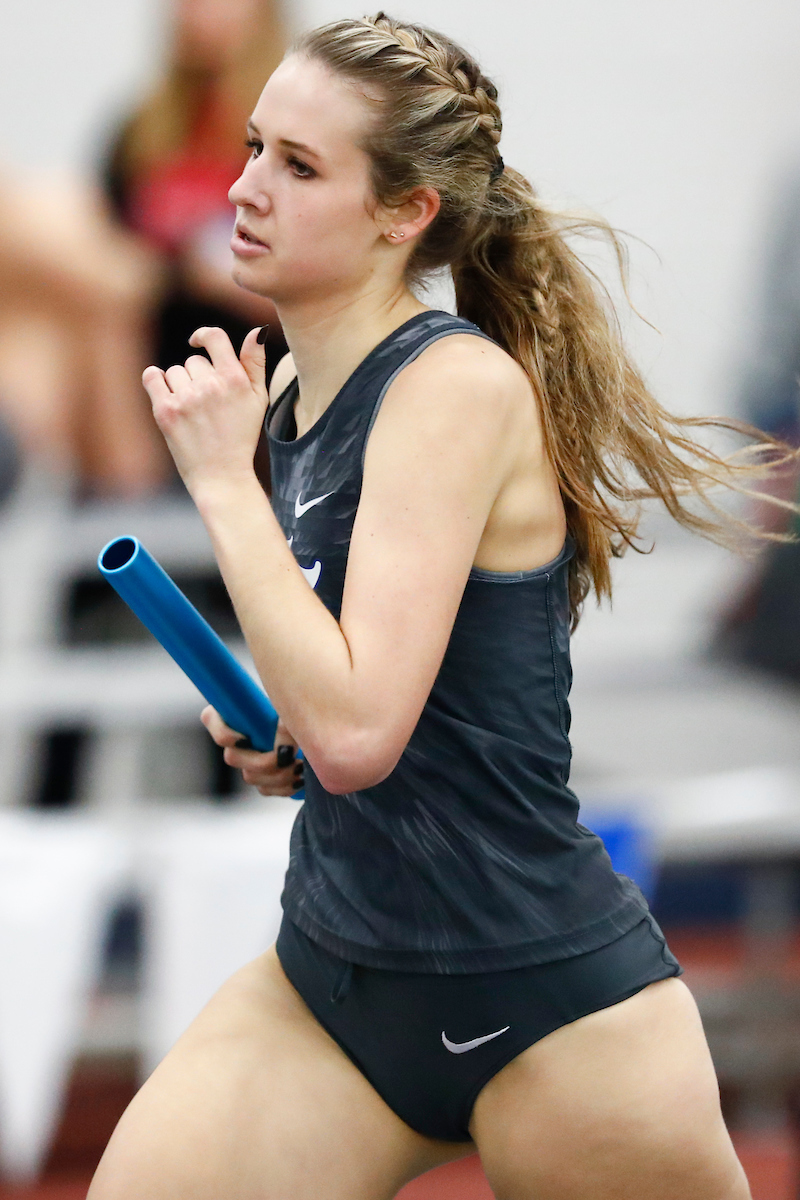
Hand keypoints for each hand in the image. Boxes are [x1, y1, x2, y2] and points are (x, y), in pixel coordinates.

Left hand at [142, 326, 266, 495]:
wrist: (222, 476)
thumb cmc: (241, 436)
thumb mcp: (259, 400)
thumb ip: (255, 363)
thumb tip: (257, 330)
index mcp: (235, 380)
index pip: (214, 337)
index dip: (203, 335)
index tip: (197, 341)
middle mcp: (211, 386)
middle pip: (194, 360)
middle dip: (198, 377)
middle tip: (207, 406)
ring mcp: (187, 398)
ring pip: (175, 372)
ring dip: (180, 386)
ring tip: (192, 412)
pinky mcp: (166, 411)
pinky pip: (153, 377)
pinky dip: (156, 382)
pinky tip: (166, 395)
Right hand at [201, 706, 302, 796]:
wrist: (317, 718)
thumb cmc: (300, 704)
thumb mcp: (290, 705)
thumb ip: (284, 717)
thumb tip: (283, 737)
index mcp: (233, 708)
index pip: (209, 718)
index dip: (225, 734)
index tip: (247, 739)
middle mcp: (235, 734)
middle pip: (233, 757)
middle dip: (262, 762)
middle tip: (289, 756)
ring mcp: (246, 757)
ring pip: (250, 777)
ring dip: (277, 776)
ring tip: (300, 766)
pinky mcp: (261, 775)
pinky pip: (264, 789)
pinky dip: (283, 788)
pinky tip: (300, 779)